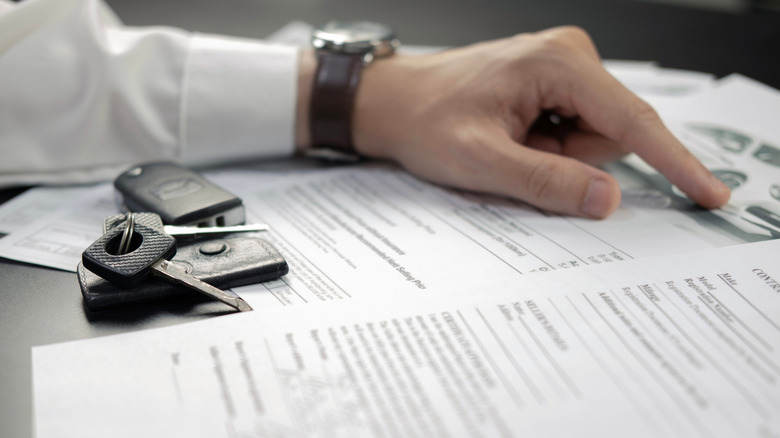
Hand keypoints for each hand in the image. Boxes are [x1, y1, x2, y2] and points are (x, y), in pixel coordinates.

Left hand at [347, 26, 729, 217]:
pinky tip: (513, 136)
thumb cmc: (425, 120)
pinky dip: (549, 145)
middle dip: (571, 160)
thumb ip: (546, 182)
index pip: (633, 121)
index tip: (709, 194)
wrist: (394, 101)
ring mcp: (563, 67)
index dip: (675, 163)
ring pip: (595, 136)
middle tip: (517, 154)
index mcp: (557, 64)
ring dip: (556, 154)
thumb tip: (607, 199)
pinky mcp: (554, 82)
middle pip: (613, 133)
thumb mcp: (480, 161)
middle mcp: (568, 55)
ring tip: (509, 143)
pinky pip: (576, 129)